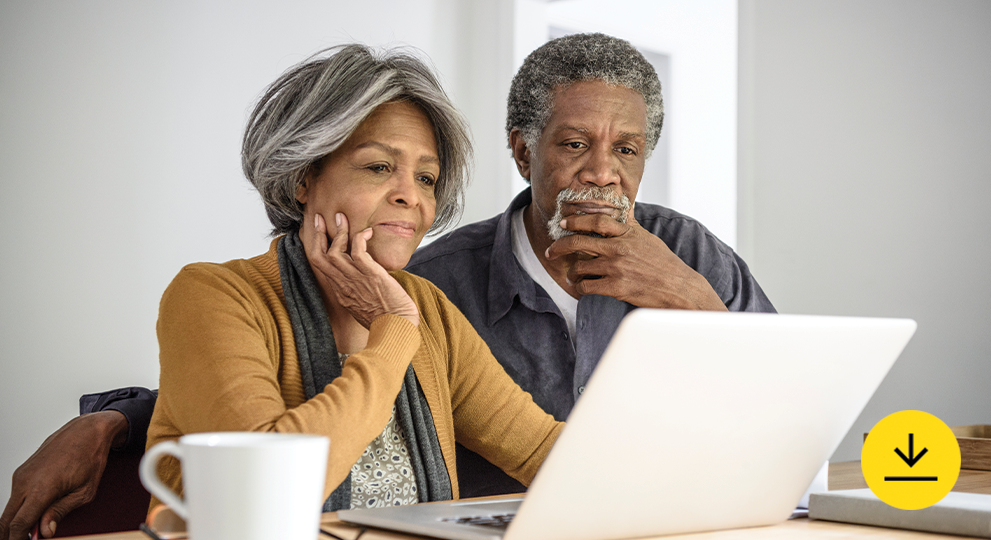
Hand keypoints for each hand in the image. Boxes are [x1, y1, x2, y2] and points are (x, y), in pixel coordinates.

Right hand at [0, 411, 127, 539]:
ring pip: (10, 508)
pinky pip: (16, 496)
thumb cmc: (90, 457)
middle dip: (12, 534)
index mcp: (41, 489)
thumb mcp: (84, 492)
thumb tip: (44, 532)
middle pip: (7, 519)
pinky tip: (37, 510)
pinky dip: (21, 508)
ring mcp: (21, 475)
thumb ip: (60, 512)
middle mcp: (25, 481)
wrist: (87, 431)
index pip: (19, 524)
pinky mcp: (22, 471)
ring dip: (18, 520)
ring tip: (37, 527)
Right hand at [307, 213, 419, 327]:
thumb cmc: (386, 320)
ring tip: (342, 218)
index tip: (319, 233)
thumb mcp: (363, 306)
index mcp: (341, 292)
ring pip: (335, 251)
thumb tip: (363, 280)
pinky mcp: (371, 274)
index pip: (320, 266)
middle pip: (319, 256)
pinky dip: (360, 237)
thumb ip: (358, 291)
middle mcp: (343, 285)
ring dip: (338, 232)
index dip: (317, 247)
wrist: (396, 328)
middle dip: (318, 234)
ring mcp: (356, 279)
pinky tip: (367, 231)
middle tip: (321, 218)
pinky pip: (358, 251)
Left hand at [545, 213, 727, 310]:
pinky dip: (580, 287)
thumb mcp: (648, 238)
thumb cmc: (664, 264)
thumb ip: (631, 225)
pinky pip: (587, 286)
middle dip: (560, 246)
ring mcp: (617, 268)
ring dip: (572, 272)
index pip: (596, 221)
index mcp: (628, 233)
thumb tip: (624, 208)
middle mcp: (620, 248)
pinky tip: (580, 287)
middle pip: (579, 242)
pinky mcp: (616, 288)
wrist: (679, 288)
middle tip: (552, 251)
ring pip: (580, 267)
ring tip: (571, 275)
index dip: (577, 221)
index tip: (564, 223)